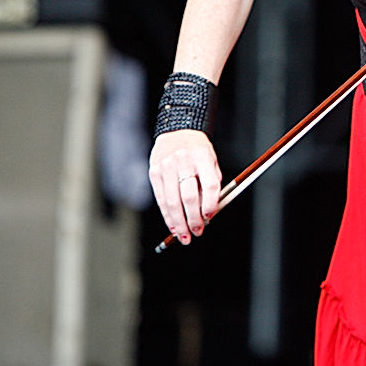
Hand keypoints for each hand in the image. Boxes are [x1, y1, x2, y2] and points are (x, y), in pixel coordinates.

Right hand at [148, 130, 221, 244]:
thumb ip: (212, 182)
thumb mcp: (211, 159)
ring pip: (172, 201)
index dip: (210, 204)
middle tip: (198, 231)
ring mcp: (166, 167)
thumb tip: (211, 211)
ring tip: (185, 236)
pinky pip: (161, 199)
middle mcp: (183, 161)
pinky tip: (173, 226)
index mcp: (202, 157)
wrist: (177, 130)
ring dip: (179, 223)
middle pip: (189, 196)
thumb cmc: (197, 149)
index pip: (209, 185)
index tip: (210, 216)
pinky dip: (167, 216)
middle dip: (194, 218)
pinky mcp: (154, 172)